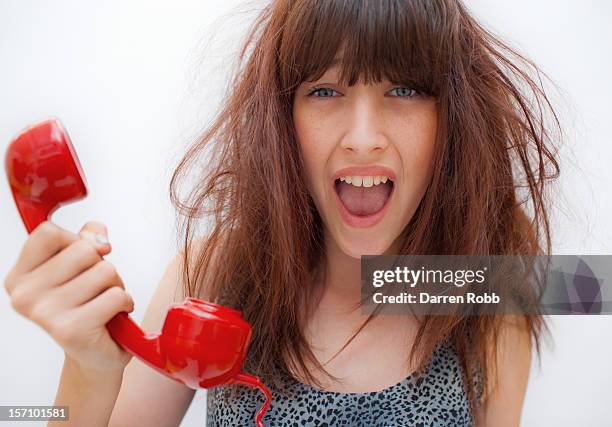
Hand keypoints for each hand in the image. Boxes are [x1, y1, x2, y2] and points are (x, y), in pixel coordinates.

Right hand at [3, 221, 133, 374]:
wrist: (94, 354)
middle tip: (97, 287)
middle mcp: (25, 296)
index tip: (84, 257)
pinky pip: (116, 295)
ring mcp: (46, 314)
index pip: (48, 232)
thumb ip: (86, 241)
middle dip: (102, 264)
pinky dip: (124, 302)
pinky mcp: (72, 330)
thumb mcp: (82, 267)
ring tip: (103, 301)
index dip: (75, 239)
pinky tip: (114, 315)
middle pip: (83, 249)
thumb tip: (96, 231)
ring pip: (104, 271)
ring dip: (115, 285)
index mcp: (20, 277)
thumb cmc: (87, 306)